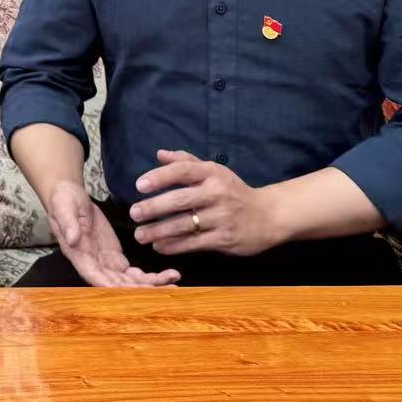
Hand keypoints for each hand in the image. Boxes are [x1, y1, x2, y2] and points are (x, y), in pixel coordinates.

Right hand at [43, 179, 179, 288]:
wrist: (70, 196)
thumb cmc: (63, 201)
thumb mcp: (63, 208)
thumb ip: (68, 223)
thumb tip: (72, 239)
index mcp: (79, 256)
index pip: (96, 277)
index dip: (114, 286)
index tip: (133, 291)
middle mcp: (94, 266)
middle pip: (118, 285)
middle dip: (140, 290)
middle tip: (165, 290)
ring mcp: (106, 263)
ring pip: (129, 282)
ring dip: (151, 285)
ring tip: (174, 283)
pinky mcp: (116, 257)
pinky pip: (134, 273)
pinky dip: (150, 276)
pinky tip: (168, 275)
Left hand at [129, 150, 283, 256]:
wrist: (268, 216)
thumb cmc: (233, 191)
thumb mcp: (214, 171)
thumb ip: (186, 162)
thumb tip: (159, 154)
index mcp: (212, 173)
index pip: (183, 171)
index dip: (160, 176)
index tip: (139, 185)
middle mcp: (217, 193)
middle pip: (180, 200)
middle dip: (154, 207)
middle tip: (134, 213)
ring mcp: (222, 217)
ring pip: (184, 225)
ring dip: (159, 231)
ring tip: (140, 235)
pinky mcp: (225, 239)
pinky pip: (194, 243)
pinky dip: (174, 246)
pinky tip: (159, 246)